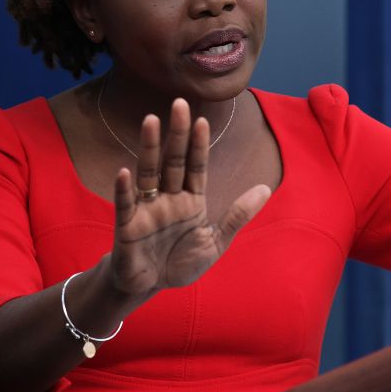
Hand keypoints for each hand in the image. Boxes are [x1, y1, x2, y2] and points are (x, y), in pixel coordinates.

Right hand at [108, 98, 270, 296]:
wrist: (151, 288)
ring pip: (148, 173)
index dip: (199, 144)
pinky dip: (124, 190)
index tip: (202, 120)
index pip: (196, 166)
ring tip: (151, 120)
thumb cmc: (181, 263)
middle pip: (173, 161)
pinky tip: (124, 172)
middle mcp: (168, 198)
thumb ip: (238, 215)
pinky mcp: (127, 227)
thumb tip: (266, 188)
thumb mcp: (216, 241)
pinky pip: (125, 205)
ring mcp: (146, 209)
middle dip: (176, 134)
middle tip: (179, 103)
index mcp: (190, 200)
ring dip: (150, 148)